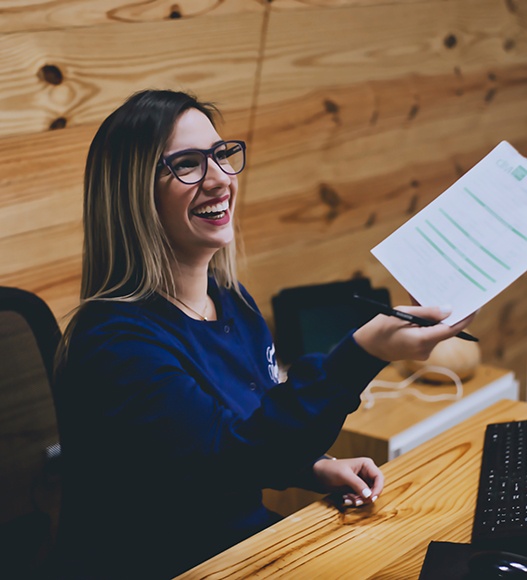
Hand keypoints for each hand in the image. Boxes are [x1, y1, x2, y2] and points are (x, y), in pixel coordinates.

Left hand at [312, 456, 383, 506]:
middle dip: (366, 497)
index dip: (377, 489)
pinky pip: (361, 498)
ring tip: (347, 499)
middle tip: (356, 501)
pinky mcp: (357, 489)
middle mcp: (366, 473)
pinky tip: (345, 499)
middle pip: (375, 489)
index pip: (379, 478)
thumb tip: (369, 496)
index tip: (371, 498)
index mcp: (366, 465)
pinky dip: (355, 501)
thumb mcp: (344, 475)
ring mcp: (362, 481)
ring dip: (359, 500)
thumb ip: (357, 484)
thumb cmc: (330, 469)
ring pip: (368, 496)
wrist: (318, 474)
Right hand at [353, 305, 475, 361]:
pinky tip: (420, 309)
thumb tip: (449, 310)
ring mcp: (424, 351)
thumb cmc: (380, 329)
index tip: (476, 306)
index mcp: (422, 341)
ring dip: (434, 316)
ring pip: (436, 330)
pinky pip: (429, 332)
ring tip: (428, 299)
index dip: (466, 317)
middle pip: (445, 328)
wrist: (367, 348)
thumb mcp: (401, 313)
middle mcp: (426, 349)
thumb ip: (426, 312)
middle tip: (453, 294)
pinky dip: (426, 321)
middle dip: (448, 312)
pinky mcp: (420, 349)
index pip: (452, 329)